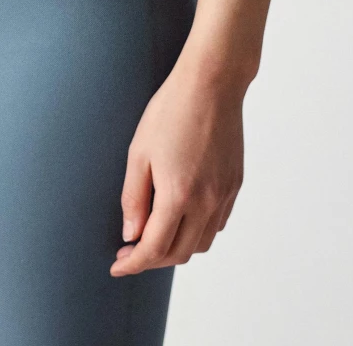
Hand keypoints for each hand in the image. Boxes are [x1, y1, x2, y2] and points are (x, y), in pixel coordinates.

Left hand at [111, 61, 244, 275]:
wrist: (212, 85)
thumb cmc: (170, 112)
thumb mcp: (139, 153)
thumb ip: (134, 198)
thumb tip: (131, 234)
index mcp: (178, 195)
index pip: (154, 248)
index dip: (133, 263)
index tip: (117, 267)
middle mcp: (207, 202)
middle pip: (179, 253)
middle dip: (152, 260)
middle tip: (128, 251)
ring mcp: (225, 195)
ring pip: (201, 243)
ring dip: (176, 249)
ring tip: (152, 236)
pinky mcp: (235, 186)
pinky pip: (217, 224)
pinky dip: (197, 232)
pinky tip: (180, 218)